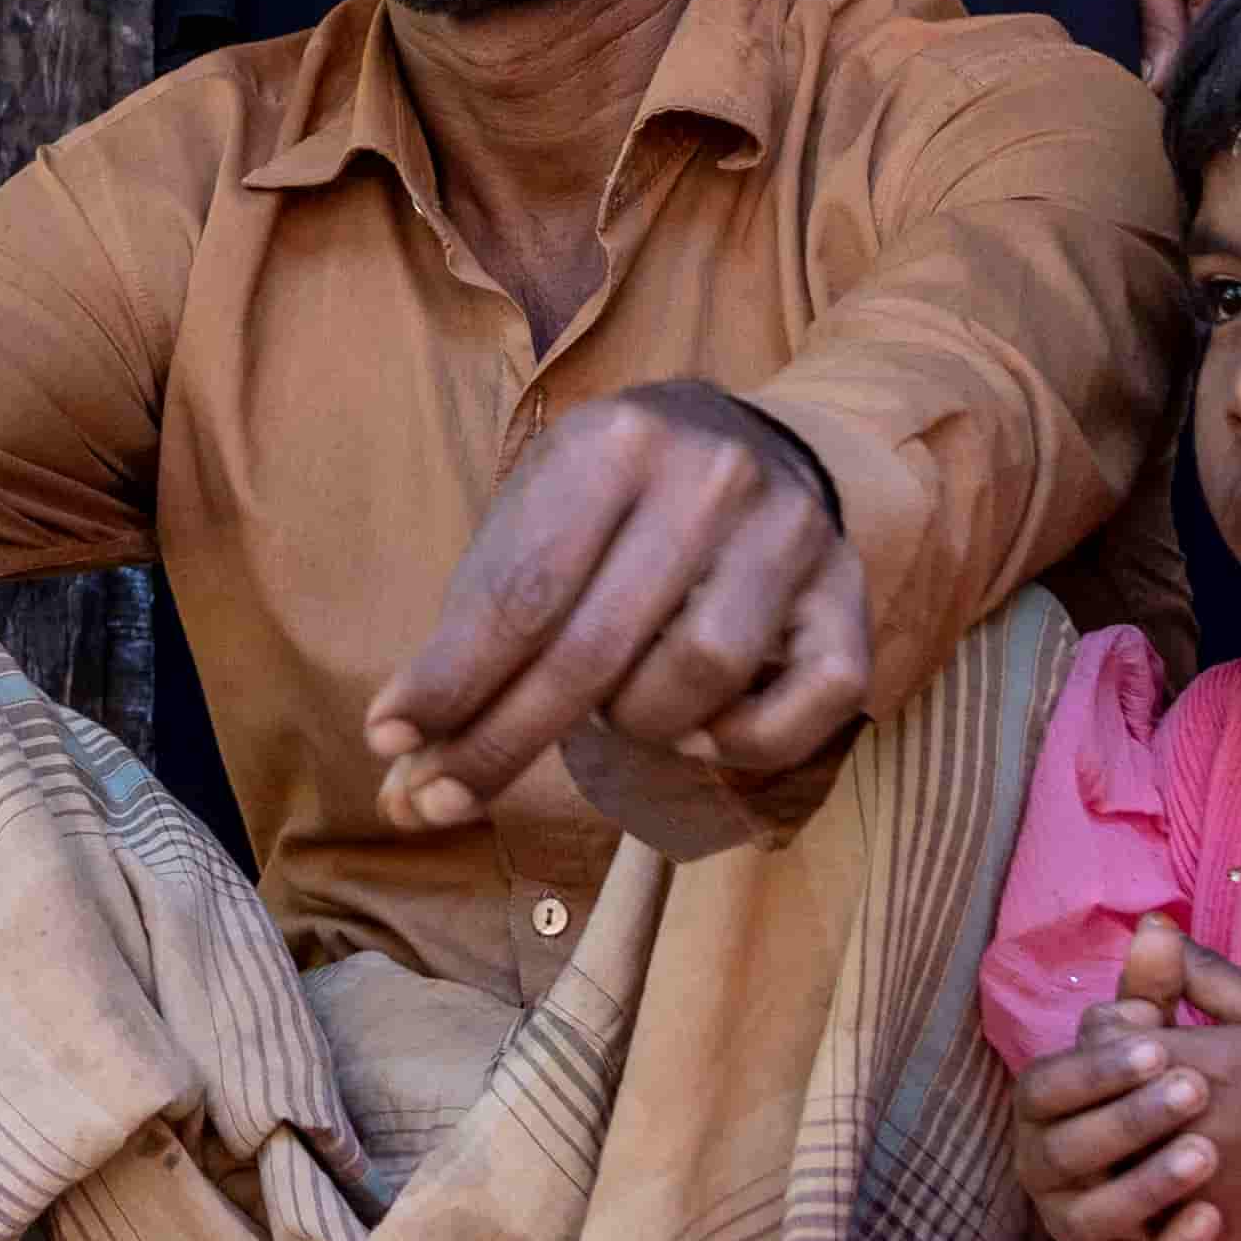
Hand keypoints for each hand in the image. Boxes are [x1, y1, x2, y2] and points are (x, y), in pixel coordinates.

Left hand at [364, 378, 870, 859]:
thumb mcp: (529, 528)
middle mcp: (712, 478)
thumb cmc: (606, 507)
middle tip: (440, 798)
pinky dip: (738, 743)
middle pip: (594, 651)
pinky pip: (797, 713)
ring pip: (695, 682)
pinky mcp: (849, 598)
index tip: (390, 742)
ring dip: (634, 723)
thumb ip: (468, 641)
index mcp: (615, 443)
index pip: (522, 593)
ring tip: (614, 702)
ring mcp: (791, 536)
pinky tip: (697, 726)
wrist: (743, 444)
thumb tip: (401, 772)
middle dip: (503, 741)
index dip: (451, 682)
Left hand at [1002, 919, 1240, 1240]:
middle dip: (1108, 1076)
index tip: (1153, 1024)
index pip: (1103, 1033)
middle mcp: (1183, 1125)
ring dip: (1118, 1134)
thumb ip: (1205, 973)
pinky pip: (1138, 1206)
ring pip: (1107, 1154)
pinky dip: (1143, 1185)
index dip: (1117, 1025)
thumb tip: (1148, 925)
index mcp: (1201, 1062)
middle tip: (1151, 1073)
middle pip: (1095, 1093)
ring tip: (1160, 1121)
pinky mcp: (1200, 1231)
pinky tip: (1175, 1168)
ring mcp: (1189, 1185)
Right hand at [1010, 940, 1229, 1240]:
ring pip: (1092, 1217)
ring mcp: (1079, 1222)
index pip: (1046, 1086)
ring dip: (1145, 1185)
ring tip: (1206, 1154)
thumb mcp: (1191, 1039)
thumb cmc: (1211, 1089)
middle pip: (1062, 1150)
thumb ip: (1163, 991)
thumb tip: (1156, 927)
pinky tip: (1214, 1218)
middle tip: (1192, 1090)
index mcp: (1048, 1105)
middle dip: (1124, 1119)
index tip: (1159, 1039)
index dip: (1094, 1066)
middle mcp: (1047, 1165)